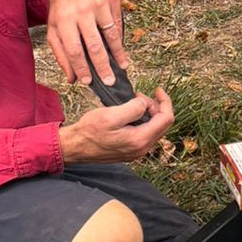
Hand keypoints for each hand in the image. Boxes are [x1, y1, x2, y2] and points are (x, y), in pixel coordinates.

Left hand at [45, 0, 128, 86]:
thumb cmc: (61, 9)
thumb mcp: (53, 29)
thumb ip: (60, 54)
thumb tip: (71, 78)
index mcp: (63, 19)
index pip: (74, 50)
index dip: (82, 68)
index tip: (88, 81)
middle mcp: (81, 10)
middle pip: (94, 45)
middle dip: (102, 66)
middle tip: (109, 81)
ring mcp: (98, 2)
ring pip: (110, 34)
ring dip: (117, 54)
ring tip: (121, 67)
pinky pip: (117, 23)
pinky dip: (119, 38)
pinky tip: (120, 49)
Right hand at [60, 86, 174, 164]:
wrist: (75, 147)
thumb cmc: (89, 132)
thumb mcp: (111, 115)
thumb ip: (133, 108)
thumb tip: (145, 104)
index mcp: (140, 140)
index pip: (166, 118)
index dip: (165, 101)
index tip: (157, 90)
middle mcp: (142, 149)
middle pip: (162, 123)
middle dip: (155, 106)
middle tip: (138, 96)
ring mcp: (137, 151)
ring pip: (154, 128)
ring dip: (148, 113)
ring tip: (133, 103)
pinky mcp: (131, 150)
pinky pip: (145, 133)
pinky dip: (142, 121)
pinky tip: (130, 114)